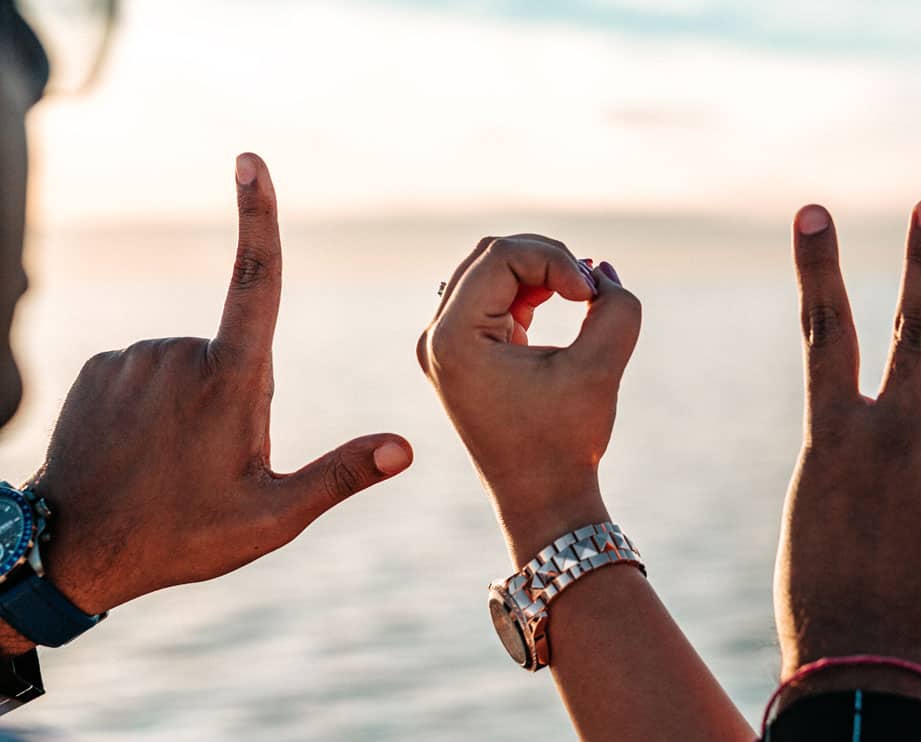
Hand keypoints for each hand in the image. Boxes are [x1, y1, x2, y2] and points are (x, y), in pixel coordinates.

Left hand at [14, 154, 412, 629]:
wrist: (73, 553)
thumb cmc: (181, 538)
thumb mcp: (272, 517)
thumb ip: (341, 474)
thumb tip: (405, 447)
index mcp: (231, 383)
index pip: (256, 283)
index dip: (258, 218)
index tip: (251, 162)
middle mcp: (180, 355)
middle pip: (239, 357)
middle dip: (242, 400)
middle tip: (215, 465)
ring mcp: (135, 359)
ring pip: (194, 365)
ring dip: (198, 403)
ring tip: (175, 463)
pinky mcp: (101, 369)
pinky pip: (151, 372)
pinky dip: (158, 403)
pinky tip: (144, 449)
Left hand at [417, 237, 639, 561]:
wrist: (543, 501)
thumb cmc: (565, 442)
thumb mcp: (600, 369)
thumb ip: (617, 308)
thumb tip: (601, 270)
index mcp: (454, 339)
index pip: (503, 256)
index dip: (555, 261)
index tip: (591, 295)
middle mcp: (437, 338)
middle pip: (490, 255)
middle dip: (547, 259)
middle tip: (589, 289)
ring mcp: (446, 346)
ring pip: (490, 270)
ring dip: (540, 273)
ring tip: (582, 297)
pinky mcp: (464, 355)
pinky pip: (493, 297)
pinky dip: (531, 291)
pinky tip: (566, 303)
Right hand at [774, 198, 920, 702]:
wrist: (870, 667)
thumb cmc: (824, 588)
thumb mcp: (821, 503)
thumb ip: (869, 448)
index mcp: (831, 436)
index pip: (822, 331)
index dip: (817, 266)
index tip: (814, 208)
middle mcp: (895, 436)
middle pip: (917, 327)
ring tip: (917, 528)